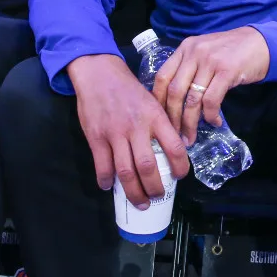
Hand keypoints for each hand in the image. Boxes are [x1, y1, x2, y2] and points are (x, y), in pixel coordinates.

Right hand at [67, 54, 188, 207]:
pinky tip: (110, 187)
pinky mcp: (96, 137)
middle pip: (148, 167)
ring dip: (134, 192)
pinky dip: (106, 180)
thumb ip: (161, 123)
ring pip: (126, 171)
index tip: (180, 177)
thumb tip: (176, 147)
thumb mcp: (152, 101)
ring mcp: (115, 133)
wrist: (99, 73)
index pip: (175, 147)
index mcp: (155, 117)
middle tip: (157, 197)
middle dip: (155, 188)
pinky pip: (103, 166)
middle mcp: (137, 127)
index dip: (180, 167)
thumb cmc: (129, 89)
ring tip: (140, 202)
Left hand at [153, 26, 269, 143]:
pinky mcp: (227, 71)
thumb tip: (174, 100)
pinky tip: (214, 121)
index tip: (160, 118)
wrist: (261, 42)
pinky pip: (211, 100)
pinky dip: (210, 115)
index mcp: (185, 48)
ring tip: (191, 136)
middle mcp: (194, 53)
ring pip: (192, 99)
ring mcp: (210, 61)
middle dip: (173, 118)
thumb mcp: (205, 52)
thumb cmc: (233, 51)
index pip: (162, 76)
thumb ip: (189, 68)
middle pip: (174, 91)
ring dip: (190, 122)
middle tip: (175, 134)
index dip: (158, 101)